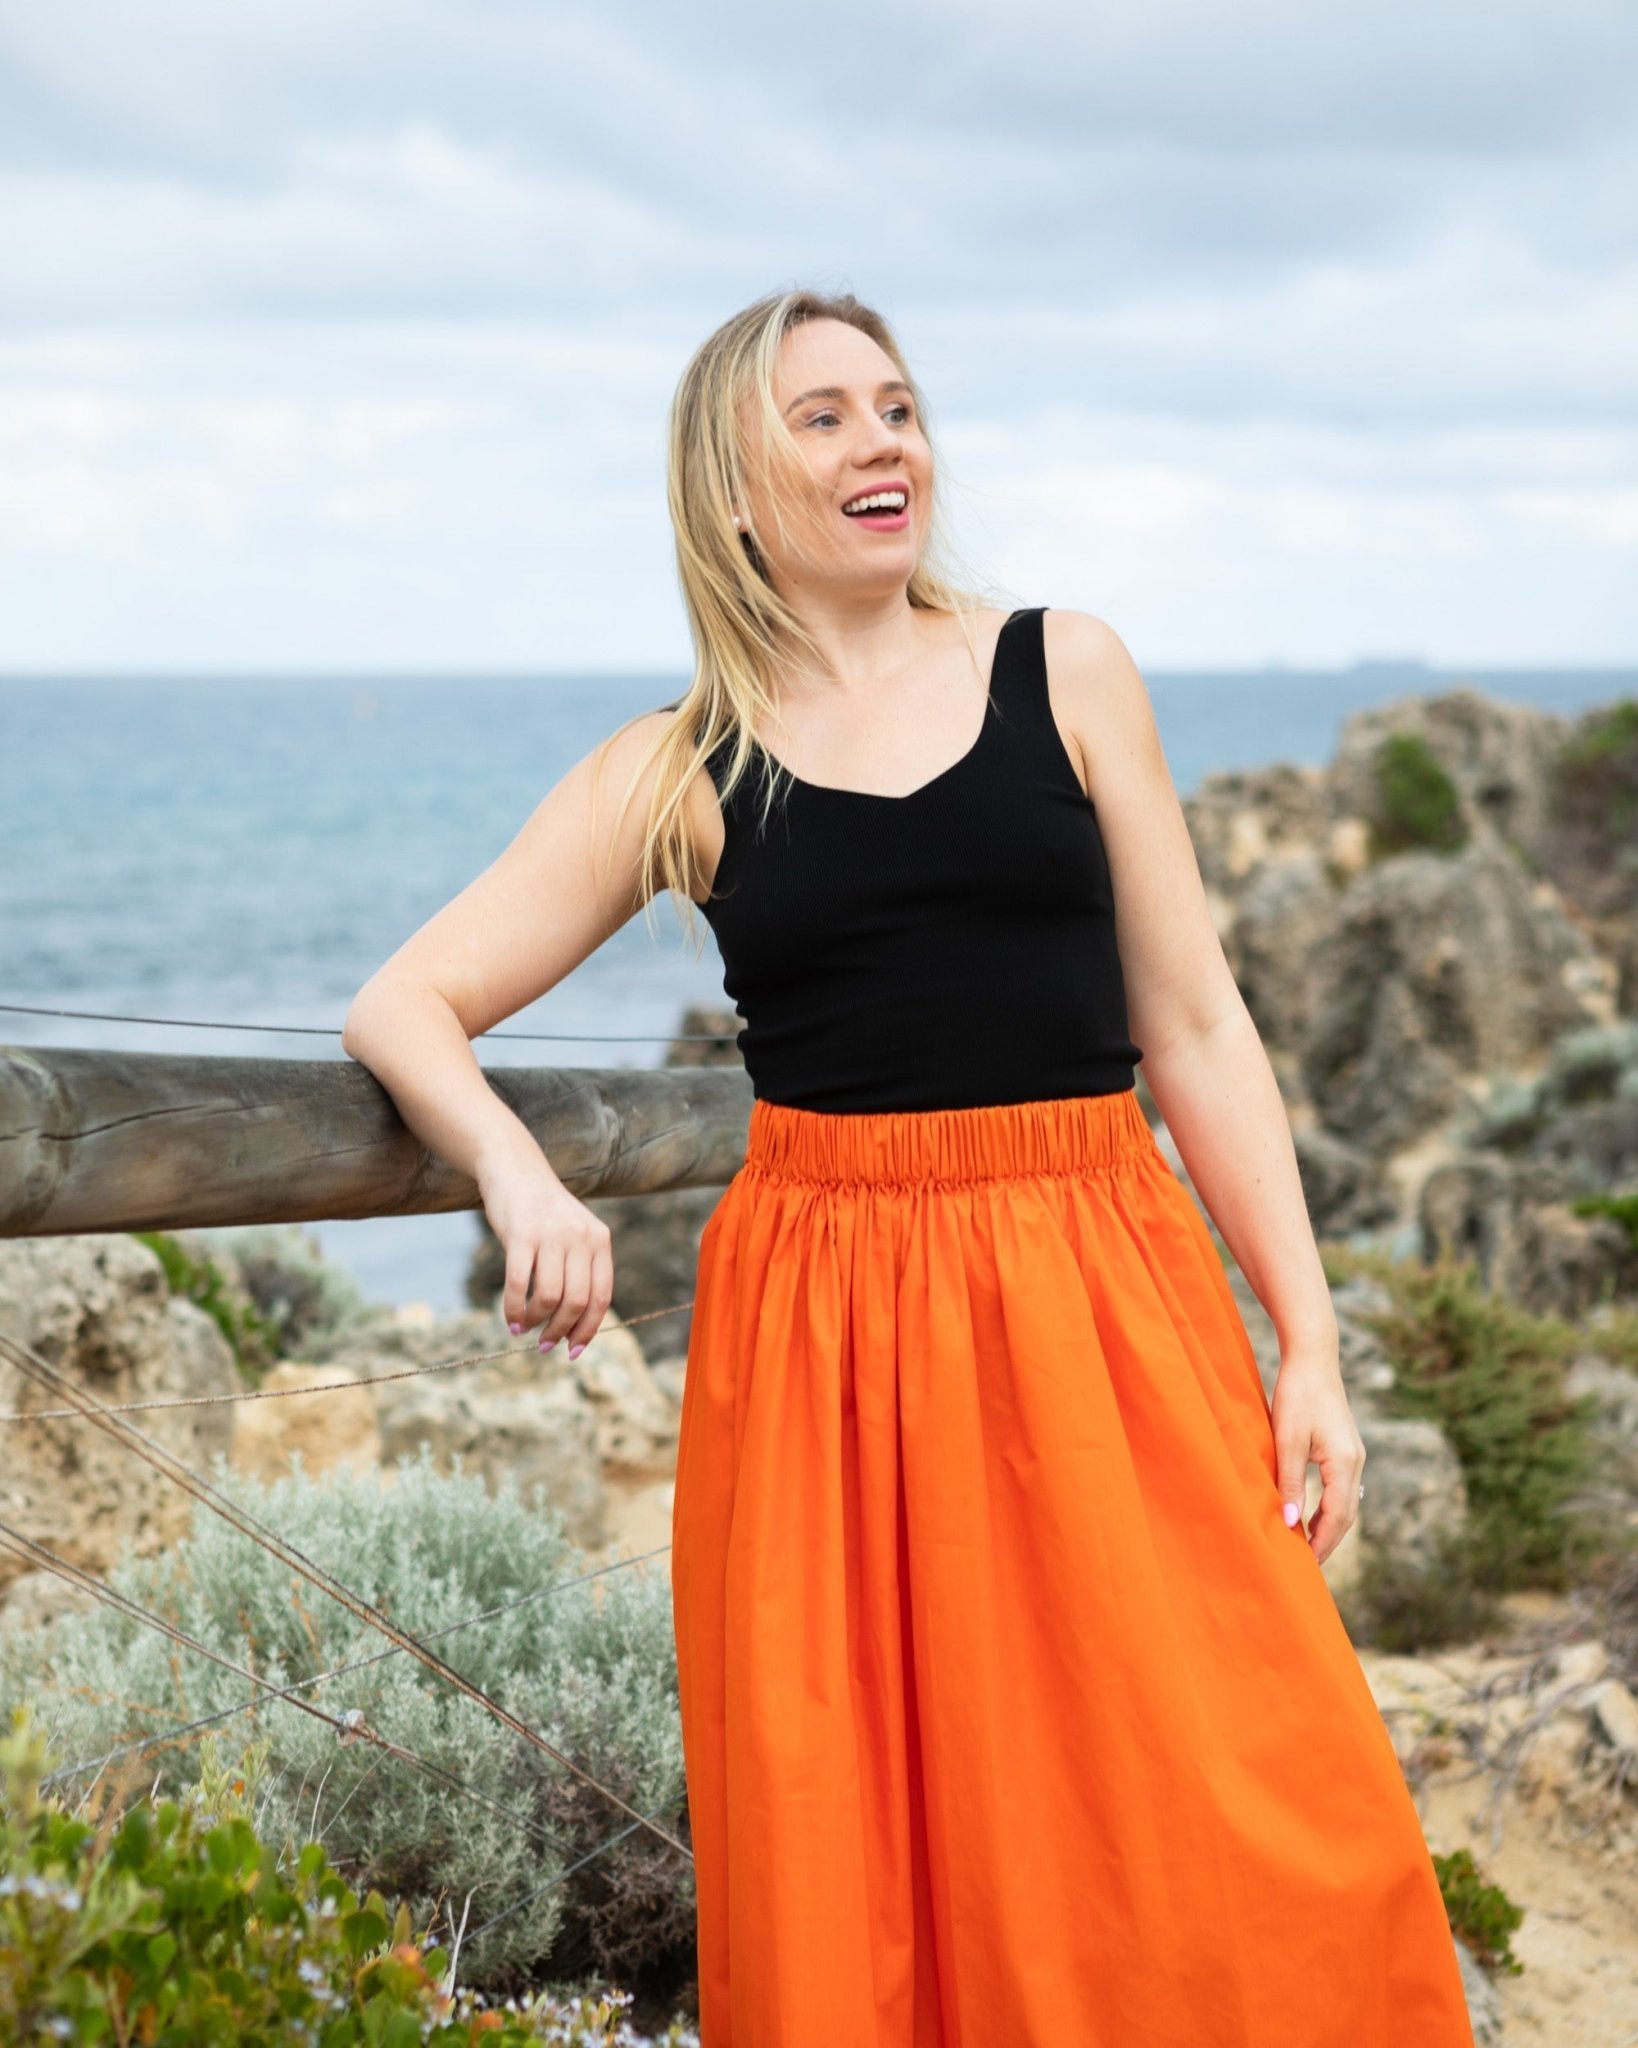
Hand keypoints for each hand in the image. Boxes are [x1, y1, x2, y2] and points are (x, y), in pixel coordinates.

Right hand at [477, 1156, 613, 1358]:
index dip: (589, 1329)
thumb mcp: (574, 1234)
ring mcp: (551, 1234)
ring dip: (536, 1322)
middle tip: (545, 1346)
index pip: (602, 1296)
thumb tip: (573, 1325)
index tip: (574, 1350)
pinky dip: (514, 1310)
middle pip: (578, 1302)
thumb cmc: (543, 1212)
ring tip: (525, 1329)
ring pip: (550, 1297)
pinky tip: (511, 1321)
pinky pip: (519, 1284)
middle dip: (561, 1331)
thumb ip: (580, 1270)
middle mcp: (581, 1237)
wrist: (514, 1169)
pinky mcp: (521, 1234)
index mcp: (600, 1240)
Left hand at [1269, 1351, 1365, 1568]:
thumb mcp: (1287, 1439)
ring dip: (1329, 1526)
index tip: (1305, 1565)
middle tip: (1307, 1566)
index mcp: (1344, 1463)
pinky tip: (1311, 1514)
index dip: (1321, 1543)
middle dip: (1328, 1541)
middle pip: (1346, 1515)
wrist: (1313, 1357)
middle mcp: (1356, 1462)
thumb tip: (1290, 1522)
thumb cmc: (1296, 1394)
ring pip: (1346, 1503)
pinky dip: (1329, 1508)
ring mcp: (1354, 1455)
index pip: (1336, 1517)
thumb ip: (1290, 1481)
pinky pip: (1342, 1488)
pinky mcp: (1346, 1448)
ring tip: (1307, 1547)